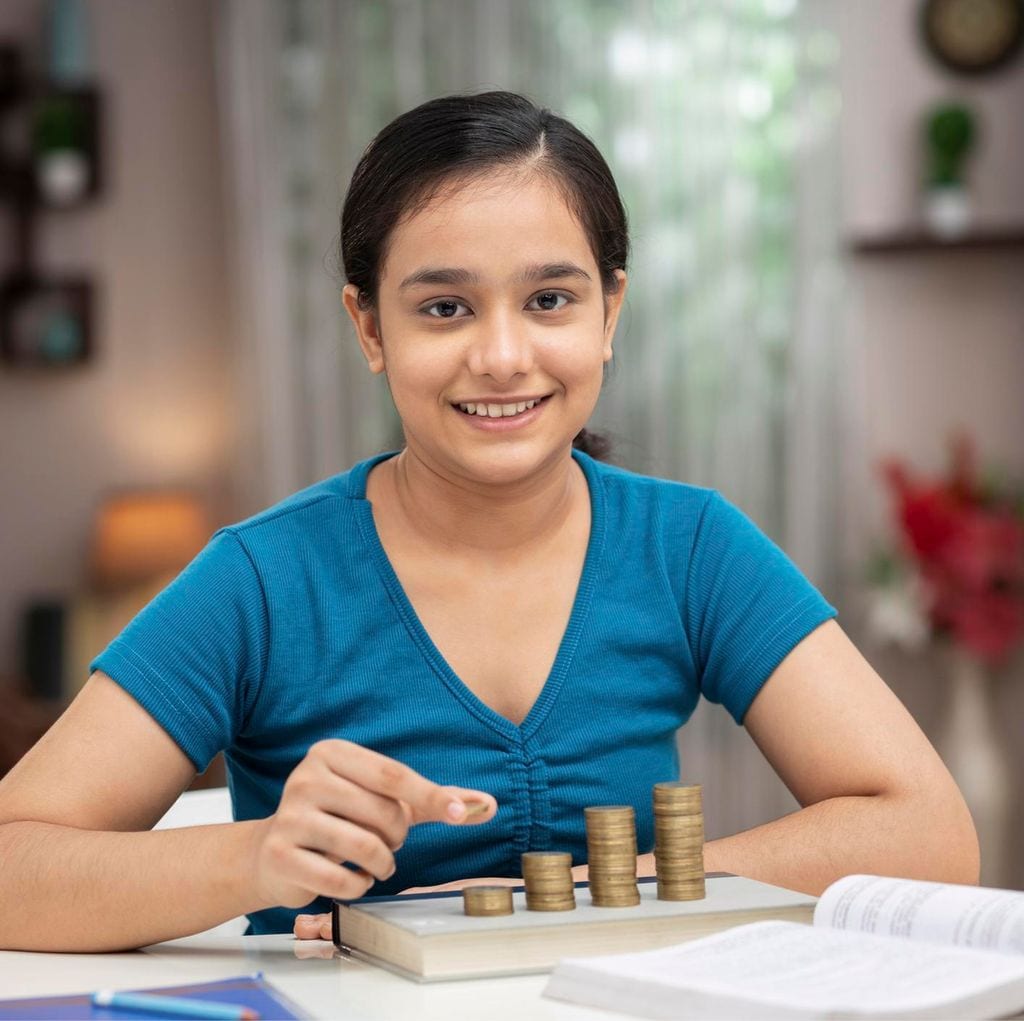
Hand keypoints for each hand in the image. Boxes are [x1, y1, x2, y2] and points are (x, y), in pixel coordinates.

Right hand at [250, 739, 494, 910]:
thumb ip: (433, 800)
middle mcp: (307, 777)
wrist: (272, 853)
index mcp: (332, 753)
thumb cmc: (341, 820)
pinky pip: (339, 878)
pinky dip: (358, 885)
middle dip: (397, 836)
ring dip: (382, 864)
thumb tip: (489, 805)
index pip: (393, 775)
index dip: (430, 796)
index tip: (459, 815)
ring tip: (377, 862)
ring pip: (364, 846)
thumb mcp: (384, 802)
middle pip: (383, 812)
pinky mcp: (280, 854)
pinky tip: (352, 878)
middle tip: (388, 842)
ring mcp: (290, 815)